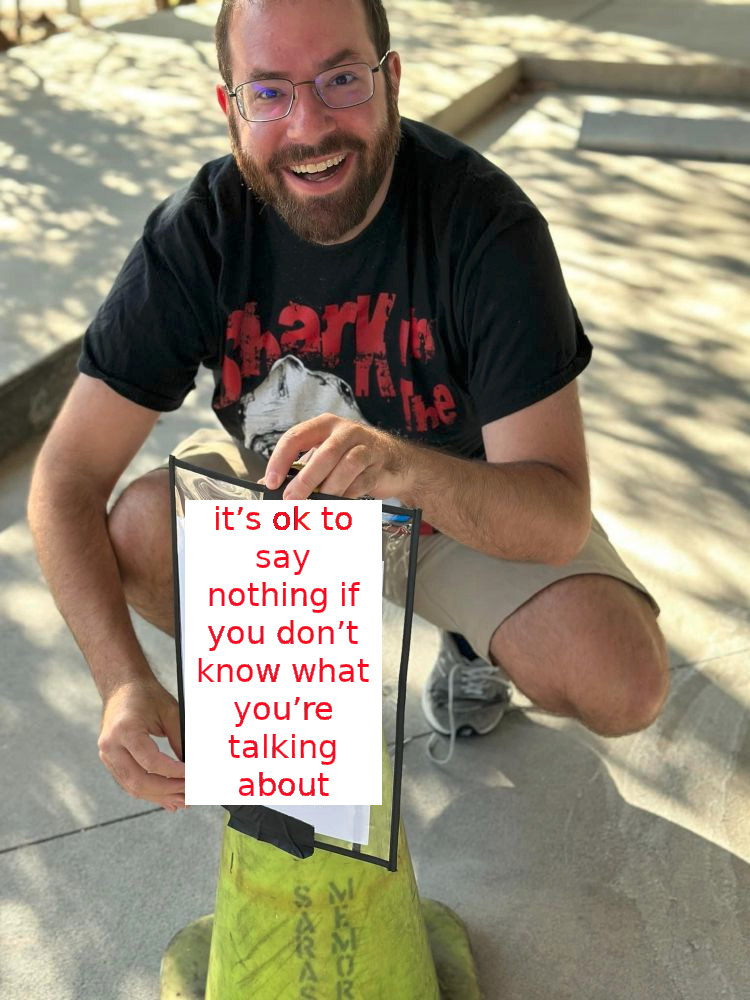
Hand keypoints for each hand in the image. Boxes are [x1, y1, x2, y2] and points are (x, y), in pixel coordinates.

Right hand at [98, 678, 185, 810]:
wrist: (122, 687)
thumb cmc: (145, 695)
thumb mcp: (169, 712)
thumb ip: (180, 740)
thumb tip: (192, 766)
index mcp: (125, 730)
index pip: (152, 762)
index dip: (174, 774)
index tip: (192, 777)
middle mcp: (111, 745)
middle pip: (139, 780)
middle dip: (167, 791)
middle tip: (189, 795)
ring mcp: (107, 755)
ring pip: (132, 786)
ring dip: (158, 796)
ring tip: (181, 801)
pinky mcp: (109, 760)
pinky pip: (128, 782)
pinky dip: (148, 791)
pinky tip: (165, 797)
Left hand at [264, 414, 410, 500]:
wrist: (393, 459)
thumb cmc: (350, 455)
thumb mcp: (321, 455)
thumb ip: (296, 467)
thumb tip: (266, 484)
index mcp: (324, 425)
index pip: (296, 437)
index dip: (280, 460)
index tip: (271, 482)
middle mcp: (346, 432)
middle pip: (324, 454)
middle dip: (306, 480)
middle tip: (291, 499)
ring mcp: (366, 447)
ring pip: (347, 467)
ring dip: (329, 489)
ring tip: (317, 505)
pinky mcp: (379, 466)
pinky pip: (361, 483)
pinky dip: (347, 496)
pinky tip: (338, 503)